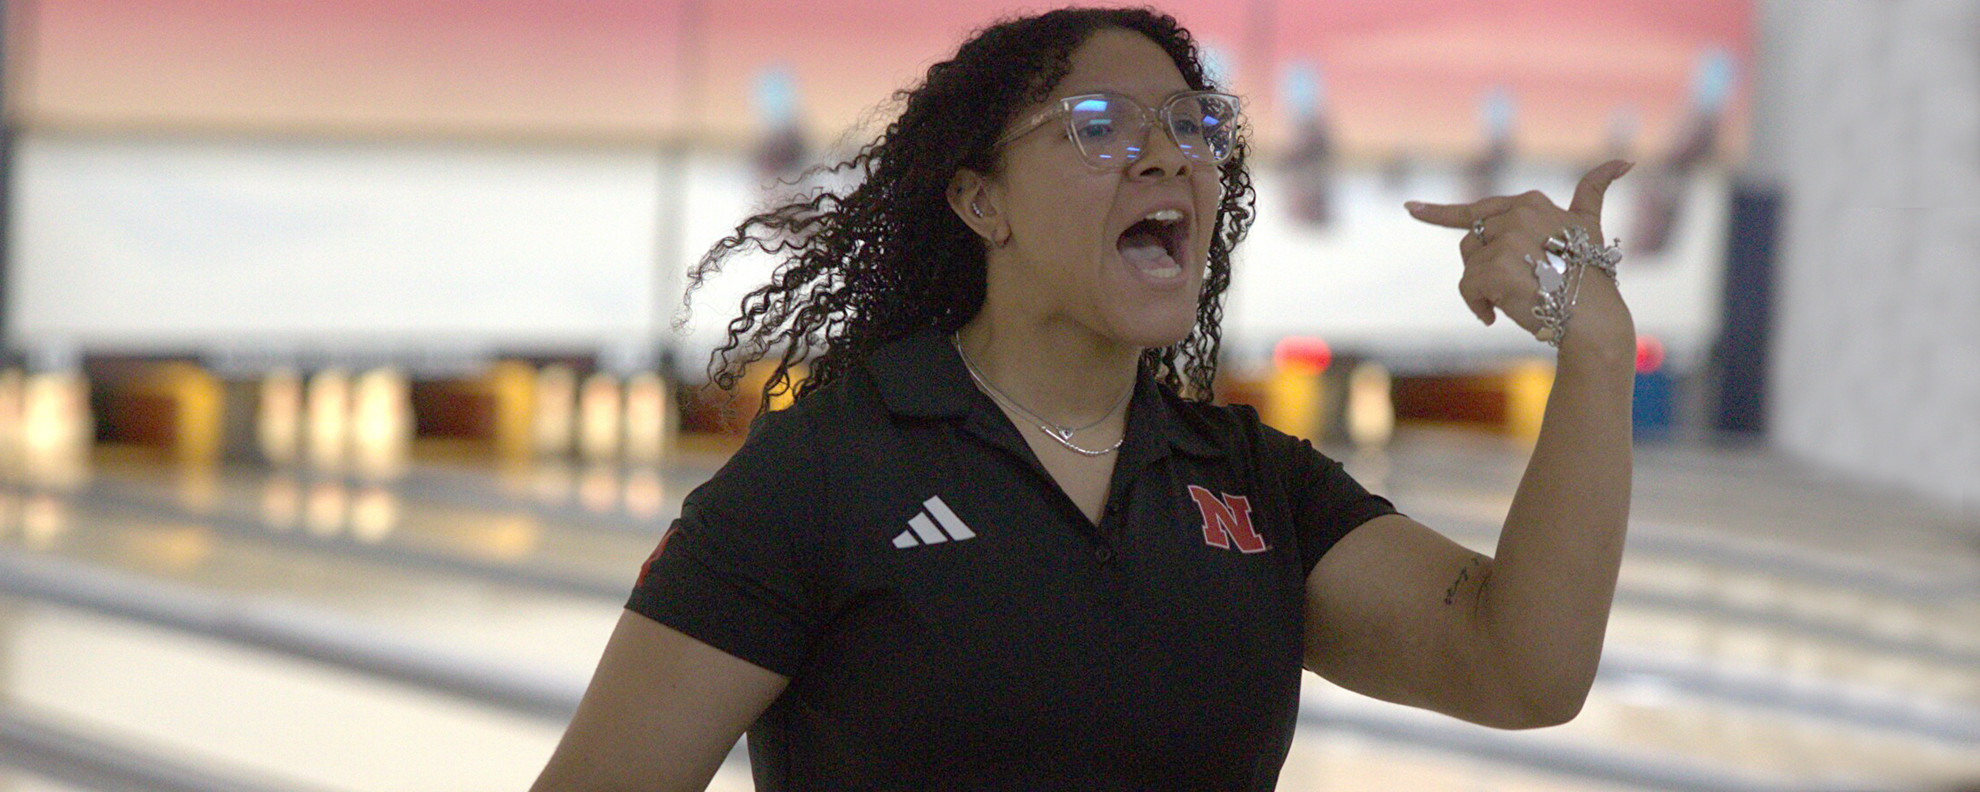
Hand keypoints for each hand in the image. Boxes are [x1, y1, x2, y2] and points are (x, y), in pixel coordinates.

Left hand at [1404, 160, 1633, 347]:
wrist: (1594, 317)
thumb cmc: (1590, 276)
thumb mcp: (1590, 226)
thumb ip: (1594, 191)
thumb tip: (1625, 160)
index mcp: (1530, 203)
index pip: (1476, 209)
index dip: (1439, 213)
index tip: (1409, 209)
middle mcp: (1518, 214)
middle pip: (1470, 243)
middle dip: (1483, 269)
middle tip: (1516, 286)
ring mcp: (1507, 239)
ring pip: (1468, 266)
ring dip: (1482, 289)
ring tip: (1516, 299)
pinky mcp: (1497, 266)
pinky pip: (1467, 288)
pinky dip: (1477, 307)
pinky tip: (1497, 316)